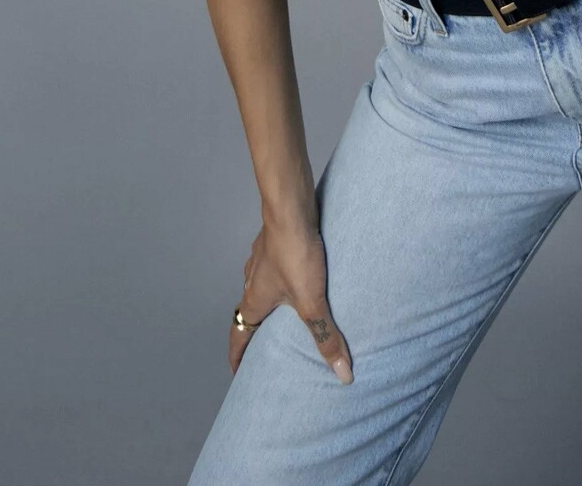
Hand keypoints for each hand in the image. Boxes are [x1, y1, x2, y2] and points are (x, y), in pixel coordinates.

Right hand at [230, 205, 352, 383]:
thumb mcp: (312, 301)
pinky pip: (274, 268)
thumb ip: (326, 336)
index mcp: (253, 300)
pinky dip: (283, 279)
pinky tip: (302, 276)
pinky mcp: (274, 241)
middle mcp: (251, 280)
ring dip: (270, 302)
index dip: (237, 357)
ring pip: (261, 287)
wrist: (291, 207)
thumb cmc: (294, 255)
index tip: (238, 374)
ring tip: (290, 312)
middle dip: (257, 330)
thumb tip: (343, 375)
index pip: (238, 335)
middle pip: (249, 312)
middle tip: (270, 346)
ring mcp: (260, 258)